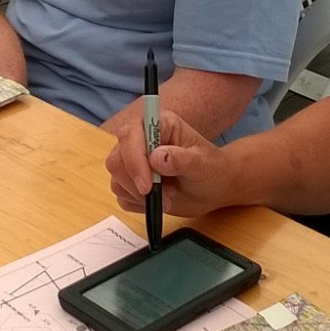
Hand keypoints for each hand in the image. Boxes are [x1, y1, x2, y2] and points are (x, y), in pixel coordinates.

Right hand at [104, 108, 234, 217]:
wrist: (213, 188)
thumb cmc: (211, 169)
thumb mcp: (203, 164)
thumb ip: (182, 159)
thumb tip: (157, 157)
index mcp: (158, 125)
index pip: (130, 135)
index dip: (134, 159)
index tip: (147, 185)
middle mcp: (140, 140)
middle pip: (116, 160)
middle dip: (135, 183)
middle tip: (163, 197)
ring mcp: (133, 162)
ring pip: (117, 180)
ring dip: (140, 196)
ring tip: (169, 199)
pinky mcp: (131, 182)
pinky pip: (122, 196)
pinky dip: (139, 204)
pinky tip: (159, 202)